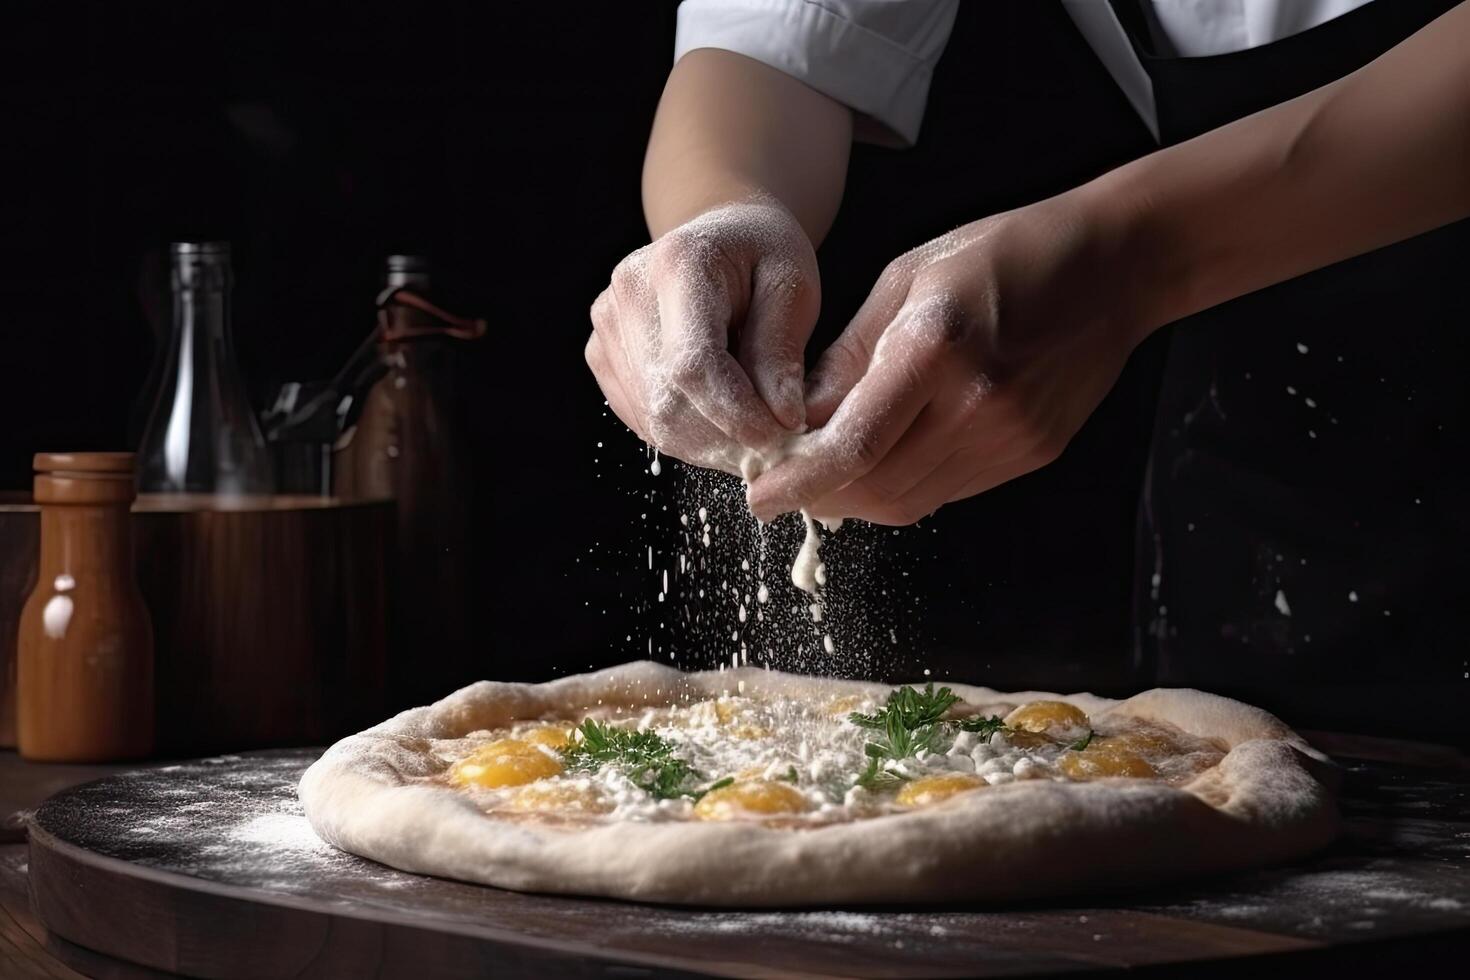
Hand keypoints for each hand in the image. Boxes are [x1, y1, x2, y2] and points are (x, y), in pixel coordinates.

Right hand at [585, 197, 818, 474]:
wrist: (722, 239)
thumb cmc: (764, 258)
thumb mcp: (793, 288)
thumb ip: (782, 351)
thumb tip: (782, 419)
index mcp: (679, 264)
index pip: (693, 362)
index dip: (734, 412)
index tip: (778, 437)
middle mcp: (629, 292)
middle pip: (668, 398)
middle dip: (725, 436)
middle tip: (774, 444)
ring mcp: (607, 325)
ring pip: (654, 418)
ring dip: (708, 442)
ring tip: (751, 430)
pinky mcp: (601, 353)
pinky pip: (642, 418)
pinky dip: (686, 435)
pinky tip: (718, 419)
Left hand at [747, 197, 1141, 523]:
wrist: (1114, 267)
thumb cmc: (1001, 256)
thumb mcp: (905, 281)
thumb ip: (847, 358)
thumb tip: (795, 421)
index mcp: (936, 348)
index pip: (853, 446)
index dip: (798, 483)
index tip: (760, 495)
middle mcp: (976, 404)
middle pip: (876, 488)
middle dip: (820, 495)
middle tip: (784, 483)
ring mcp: (1010, 438)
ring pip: (909, 502)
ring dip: (859, 498)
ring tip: (829, 471)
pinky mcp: (1031, 455)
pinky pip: (947, 491)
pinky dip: (904, 485)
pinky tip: (889, 456)